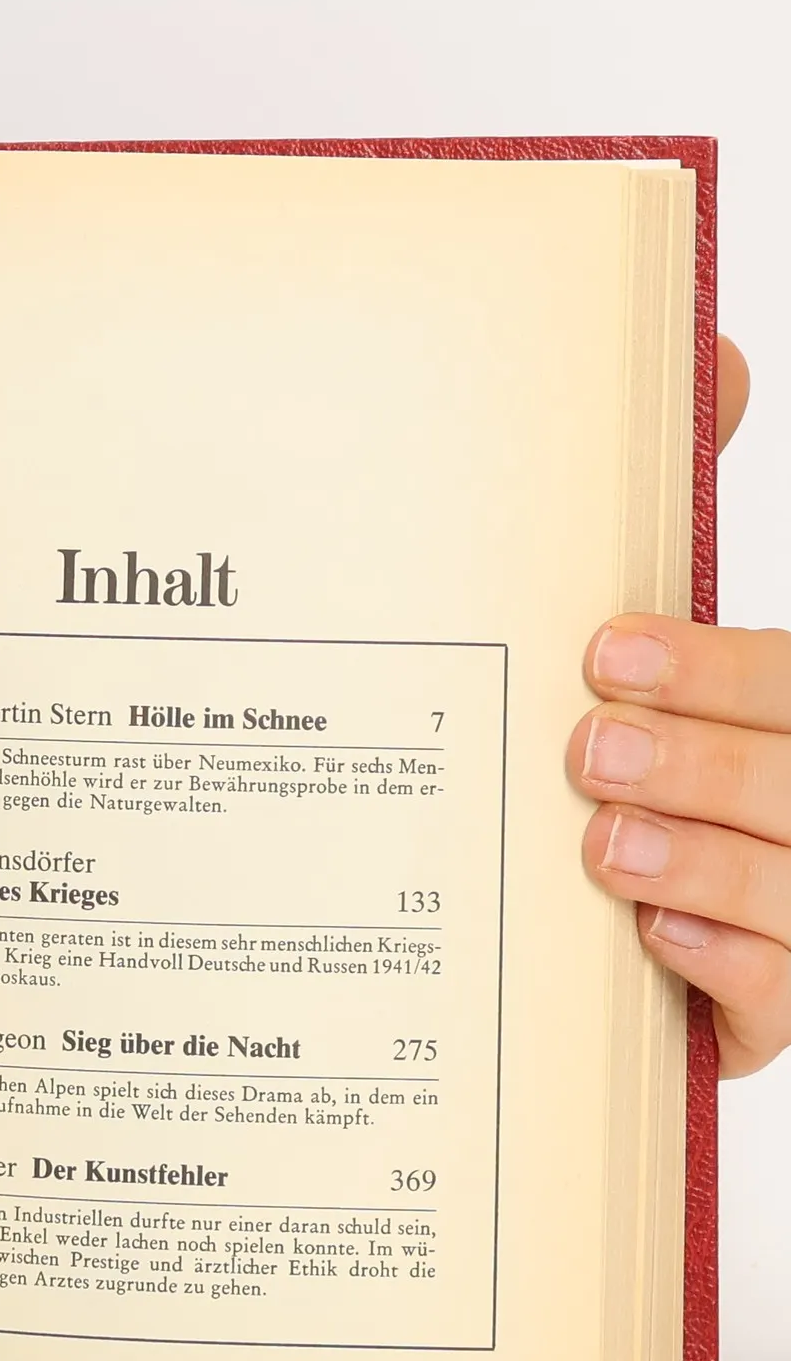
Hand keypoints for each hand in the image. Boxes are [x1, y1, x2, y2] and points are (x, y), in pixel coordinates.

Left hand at [569, 336, 785, 1074]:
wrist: (687, 902)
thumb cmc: (687, 744)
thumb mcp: (686, 644)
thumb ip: (692, 504)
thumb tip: (715, 349)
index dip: (722, 671)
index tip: (607, 652)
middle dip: (706, 766)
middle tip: (589, 751)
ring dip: (706, 868)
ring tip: (606, 844)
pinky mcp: (781, 1010)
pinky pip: (786, 1008)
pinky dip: (729, 975)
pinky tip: (655, 942)